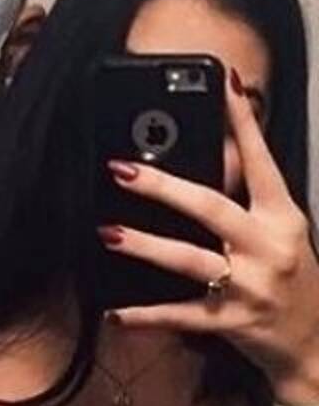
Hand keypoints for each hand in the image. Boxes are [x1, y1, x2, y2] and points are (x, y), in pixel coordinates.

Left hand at [98, 69, 318, 402]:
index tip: (223, 83)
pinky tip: (115, 313)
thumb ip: (250, 195)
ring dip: (146, 246)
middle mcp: (267, 247)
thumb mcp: (283, 229)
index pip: (260, 161)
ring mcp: (249, 286)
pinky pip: (181, 316)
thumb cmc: (296, 277)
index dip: (242, 122)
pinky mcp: (231, 322)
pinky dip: (146, 316)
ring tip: (109, 233)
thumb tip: (217, 151)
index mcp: (282, 218)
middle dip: (163, 187)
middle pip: (211, 208)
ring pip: (190, 260)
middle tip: (123, 169)